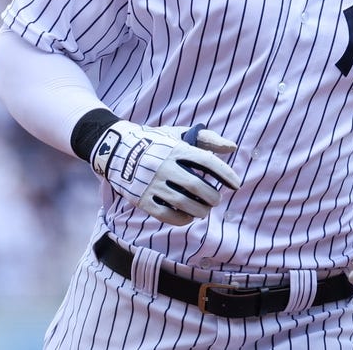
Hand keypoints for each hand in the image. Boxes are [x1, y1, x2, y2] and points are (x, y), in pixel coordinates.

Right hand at [90, 121, 241, 225]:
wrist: (116, 150)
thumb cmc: (155, 142)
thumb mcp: (178, 134)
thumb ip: (206, 138)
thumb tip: (233, 148)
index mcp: (176, 148)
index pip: (207, 161)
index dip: (225, 174)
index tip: (236, 185)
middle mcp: (164, 165)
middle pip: (197, 186)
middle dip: (213, 196)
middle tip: (217, 199)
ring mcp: (151, 183)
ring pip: (183, 203)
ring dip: (200, 210)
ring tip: (204, 209)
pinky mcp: (141, 199)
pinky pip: (166, 215)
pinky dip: (182, 219)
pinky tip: (189, 217)